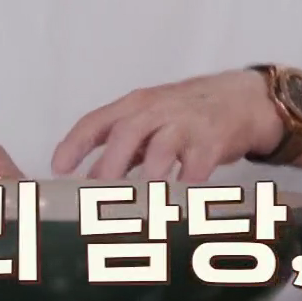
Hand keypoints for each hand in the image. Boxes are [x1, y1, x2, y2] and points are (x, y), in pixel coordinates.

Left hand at [51, 70, 282, 182]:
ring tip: (136, 201)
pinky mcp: (214, 141)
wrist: (243, 98)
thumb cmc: (188, 114)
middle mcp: (158, 110)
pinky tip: (177, 202)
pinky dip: (186, 185)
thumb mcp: (151, 119)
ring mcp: (187, 124)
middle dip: (109, 164)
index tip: (58, 168)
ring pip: (162, 148)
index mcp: (136, 105)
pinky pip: (197, 165)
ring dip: (147, 175)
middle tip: (95, 193)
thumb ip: (122, 145)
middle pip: (127, 132)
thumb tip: (87, 180)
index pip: (97, 120)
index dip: (75, 143)